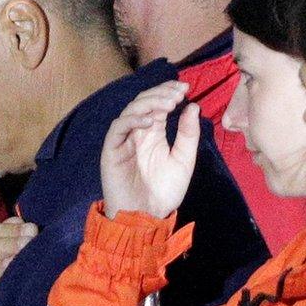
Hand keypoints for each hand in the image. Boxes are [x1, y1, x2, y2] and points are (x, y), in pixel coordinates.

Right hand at [101, 80, 198, 220]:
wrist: (146, 216)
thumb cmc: (164, 191)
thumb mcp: (184, 160)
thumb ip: (188, 134)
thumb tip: (193, 106)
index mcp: (152, 133)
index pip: (157, 104)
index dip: (169, 92)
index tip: (186, 88)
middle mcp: (137, 133)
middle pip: (143, 102)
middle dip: (161, 93)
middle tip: (178, 93)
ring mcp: (123, 140)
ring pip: (131, 111)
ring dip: (149, 103)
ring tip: (170, 103)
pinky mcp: (112, 150)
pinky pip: (118, 128)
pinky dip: (133, 120)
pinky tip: (151, 121)